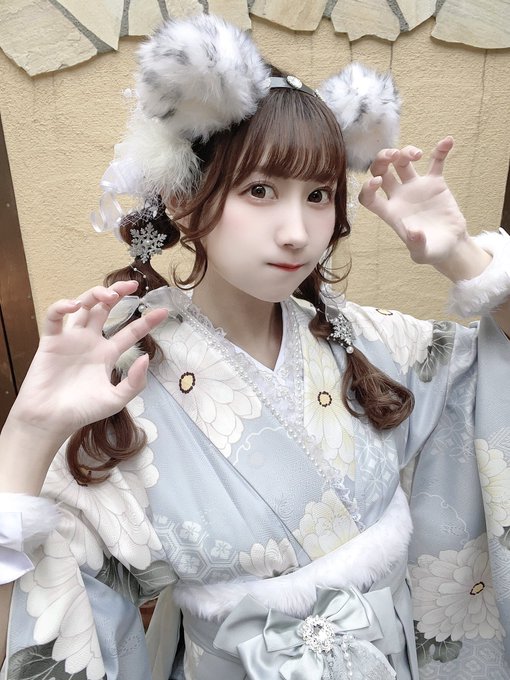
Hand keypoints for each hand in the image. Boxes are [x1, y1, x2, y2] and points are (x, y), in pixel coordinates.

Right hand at [8, 281, 166, 440]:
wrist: (50, 421)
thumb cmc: (82, 411)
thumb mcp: (116, 399)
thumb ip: (134, 382)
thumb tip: (146, 357)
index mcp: (107, 354)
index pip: (130, 331)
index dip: (147, 321)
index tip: (163, 311)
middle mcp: (91, 342)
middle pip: (105, 309)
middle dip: (119, 294)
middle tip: (133, 285)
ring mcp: (71, 339)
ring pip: (83, 306)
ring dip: (95, 294)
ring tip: (110, 294)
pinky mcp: (51, 341)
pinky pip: (54, 316)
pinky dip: (62, 306)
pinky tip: (74, 306)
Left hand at [358, 137, 468, 265]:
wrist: (450, 245)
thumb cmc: (431, 251)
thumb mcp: (423, 253)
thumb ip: (416, 244)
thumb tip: (414, 232)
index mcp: (390, 213)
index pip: (369, 197)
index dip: (368, 188)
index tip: (377, 182)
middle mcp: (399, 196)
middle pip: (381, 171)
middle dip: (382, 160)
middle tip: (393, 155)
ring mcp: (416, 187)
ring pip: (403, 162)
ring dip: (406, 152)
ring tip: (417, 154)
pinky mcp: (434, 183)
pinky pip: (436, 162)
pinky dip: (441, 151)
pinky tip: (447, 141)